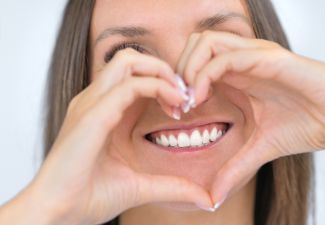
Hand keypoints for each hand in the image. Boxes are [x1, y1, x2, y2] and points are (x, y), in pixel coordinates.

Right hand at [0, 48, 212, 224]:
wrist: (57, 212)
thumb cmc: (89, 196)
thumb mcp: (140, 185)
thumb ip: (172, 185)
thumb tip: (204, 198)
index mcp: (104, 110)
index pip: (134, 76)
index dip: (163, 83)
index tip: (183, 107)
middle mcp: (95, 100)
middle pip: (131, 59)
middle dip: (163, 70)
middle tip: (184, 96)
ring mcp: (91, 104)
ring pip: (129, 61)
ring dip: (160, 73)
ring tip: (179, 98)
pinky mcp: (92, 115)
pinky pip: (128, 86)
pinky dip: (156, 87)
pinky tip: (173, 106)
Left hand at [177, 30, 324, 204]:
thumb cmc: (306, 124)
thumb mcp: (259, 148)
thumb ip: (234, 167)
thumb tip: (214, 197)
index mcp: (237, 75)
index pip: (195, 61)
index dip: (178, 83)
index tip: (175, 111)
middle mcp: (242, 60)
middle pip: (193, 44)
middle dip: (177, 70)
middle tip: (177, 102)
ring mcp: (253, 55)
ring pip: (204, 42)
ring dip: (188, 69)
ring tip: (189, 100)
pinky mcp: (267, 58)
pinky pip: (225, 57)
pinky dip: (205, 74)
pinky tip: (201, 98)